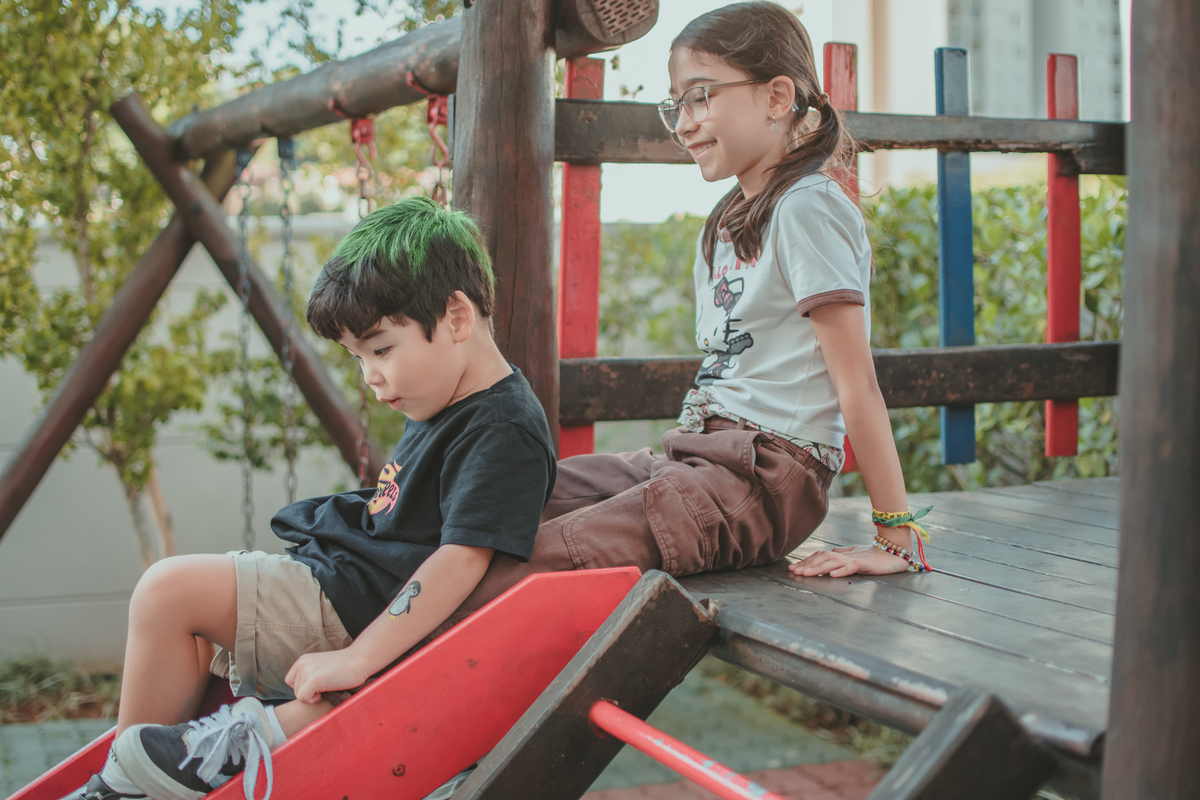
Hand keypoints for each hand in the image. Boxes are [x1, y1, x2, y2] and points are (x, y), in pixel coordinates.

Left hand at [285, 648, 370, 703]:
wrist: (360, 660)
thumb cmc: (345, 667)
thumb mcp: (321, 666)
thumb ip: (310, 674)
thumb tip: (302, 693)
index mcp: (303, 660)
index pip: (290, 681)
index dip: (302, 687)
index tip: (317, 686)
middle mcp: (303, 663)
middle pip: (294, 689)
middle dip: (309, 692)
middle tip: (326, 686)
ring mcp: (308, 670)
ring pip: (299, 695)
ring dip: (312, 696)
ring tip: (328, 687)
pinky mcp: (314, 679)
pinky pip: (303, 698)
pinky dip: (313, 700)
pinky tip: (326, 691)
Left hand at [788, 544, 909, 577]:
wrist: (894, 552)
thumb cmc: (874, 555)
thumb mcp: (854, 555)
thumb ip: (841, 554)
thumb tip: (828, 554)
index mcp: (841, 554)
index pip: (820, 556)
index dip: (806, 561)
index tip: (793, 568)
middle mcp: (845, 555)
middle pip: (823, 558)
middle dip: (807, 564)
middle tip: (794, 571)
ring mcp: (855, 559)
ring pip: (833, 562)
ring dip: (819, 568)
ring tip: (807, 573)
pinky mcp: (865, 564)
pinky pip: (852, 567)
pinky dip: (841, 570)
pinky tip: (832, 575)